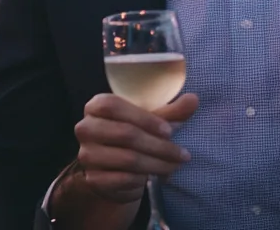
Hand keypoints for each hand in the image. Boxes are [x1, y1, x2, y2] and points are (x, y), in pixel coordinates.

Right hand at [73, 92, 199, 203]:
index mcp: (96, 106)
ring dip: (157, 164)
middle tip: (182, 155)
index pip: (115, 106)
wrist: (114, 167)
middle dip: (159, 146)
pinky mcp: (92, 179)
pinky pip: (122, 179)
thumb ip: (170, 111)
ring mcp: (86, 155)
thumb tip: (193, 99)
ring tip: (174, 166)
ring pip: (127, 159)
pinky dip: (143, 179)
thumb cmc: (134, 134)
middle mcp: (86, 128)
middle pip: (125, 134)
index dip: (144, 118)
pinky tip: (155, 177)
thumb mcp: (150, 120)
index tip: (169, 131)